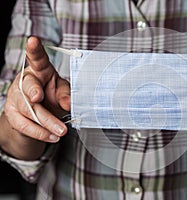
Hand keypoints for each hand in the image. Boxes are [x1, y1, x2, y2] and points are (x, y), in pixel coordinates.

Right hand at [0, 37, 69, 159]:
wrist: (41, 114)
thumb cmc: (53, 96)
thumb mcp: (63, 92)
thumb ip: (67, 94)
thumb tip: (69, 103)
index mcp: (40, 71)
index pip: (37, 59)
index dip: (34, 50)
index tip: (33, 40)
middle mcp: (25, 81)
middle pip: (28, 87)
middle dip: (32, 92)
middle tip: (38, 98)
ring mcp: (16, 98)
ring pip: (28, 110)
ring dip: (45, 122)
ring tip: (61, 131)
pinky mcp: (13, 115)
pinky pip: (25, 126)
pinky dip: (40, 133)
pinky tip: (52, 136)